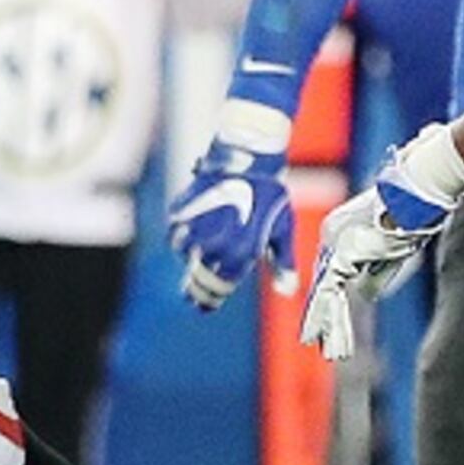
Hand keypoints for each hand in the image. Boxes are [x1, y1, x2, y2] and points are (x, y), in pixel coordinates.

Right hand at [167, 99, 294, 310]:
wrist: (251, 159)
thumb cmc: (271, 196)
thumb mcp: (283, 231)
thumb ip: (284, 264)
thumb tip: (287, 292)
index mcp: (242, 253)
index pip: (219, 288)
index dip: (208, 299)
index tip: (202, 305)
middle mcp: (218, 243)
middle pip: (199, 276)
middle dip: (196, 286)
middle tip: (192, 292)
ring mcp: (198, 226)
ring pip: (185, 253)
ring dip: (190, 257)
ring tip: (196, 257)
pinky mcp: (184, 208)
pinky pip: (175, 230)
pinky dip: (180, 234)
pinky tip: (187, 233)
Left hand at [298, 121, 463, 360]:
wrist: (416, 189)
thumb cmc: (413, 211)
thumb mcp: (393, 248)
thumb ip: (376, 271)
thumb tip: (363, 297)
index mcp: (343, 231)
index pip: (334, 272)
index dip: (331, 300)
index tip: (329, 322)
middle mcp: (332, 236)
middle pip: (327, 283)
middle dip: (324, 316)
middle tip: (316, 342)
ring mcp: (335, 243)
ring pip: (326, 292)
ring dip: (328, 325)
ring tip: (327, 350)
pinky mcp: (343, 253)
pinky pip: (330, 292)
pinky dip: (325, 316)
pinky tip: (319, 336)